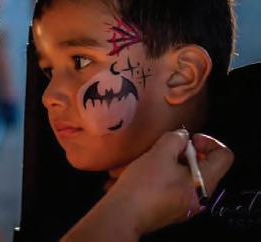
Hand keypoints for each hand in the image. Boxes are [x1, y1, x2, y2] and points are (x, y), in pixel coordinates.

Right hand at [109, 130, 233, 236]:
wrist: (124, 213)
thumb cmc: (144, 184)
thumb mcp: (160, 152)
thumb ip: (176, 138)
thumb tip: (182, 137)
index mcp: (204, 183)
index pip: (224, 156)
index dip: (209, 141)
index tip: (189, 140)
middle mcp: (200, 197)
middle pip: (206, 165)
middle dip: (187, 151)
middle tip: (167, 148)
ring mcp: (186, 204)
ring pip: (189, 174)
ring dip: (174, 161)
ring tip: (155, 159)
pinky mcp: (172, 207)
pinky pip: (178, 184)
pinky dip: (167, 173)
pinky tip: (149, 172)